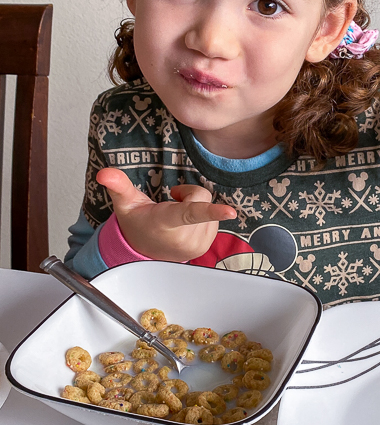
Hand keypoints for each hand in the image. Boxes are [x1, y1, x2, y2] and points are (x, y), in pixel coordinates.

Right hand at [96, 168, 236, 261]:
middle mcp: (184, 237)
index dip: (211, 210)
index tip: (230, 211)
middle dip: (188, 195)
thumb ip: (118, 185)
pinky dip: (201, 217)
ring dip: (195, 207)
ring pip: (209, 208)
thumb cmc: (137, 223)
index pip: (190, 213)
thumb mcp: (125, 203)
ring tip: (177, 215)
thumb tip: (104, 173)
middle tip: (171, 203)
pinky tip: (185, 224)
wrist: (143, 251)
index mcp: (167, 222)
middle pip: (201, 197)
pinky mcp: (205, 247)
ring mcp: (197, 245)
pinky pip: (213, 219)